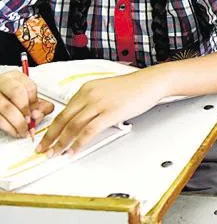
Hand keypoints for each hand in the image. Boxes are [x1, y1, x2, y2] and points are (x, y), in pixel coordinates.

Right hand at [0, 71, 53, 137]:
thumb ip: (40, 105)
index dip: (35, 102)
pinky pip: (0, 119)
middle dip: (26, 109)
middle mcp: (3, 83)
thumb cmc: (15, 100)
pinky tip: (16, 132)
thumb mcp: (28, 98)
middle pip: (17, 92)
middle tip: (30, 121)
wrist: (0, 99)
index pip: (30, 86)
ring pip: (6, 108)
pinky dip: (9, 128)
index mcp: (15, 78)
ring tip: (24, 130)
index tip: (37, 112)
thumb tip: (39, 114)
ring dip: (18, 122)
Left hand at [37, 71, 166, 155]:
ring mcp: (99, 104)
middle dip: (51, 137)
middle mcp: (90, 95)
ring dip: (62, 143)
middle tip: (44, 149)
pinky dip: (79, 143)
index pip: (63, 111)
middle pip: (64, 119)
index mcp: (86, 89)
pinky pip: (89, 131)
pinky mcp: (110, 113)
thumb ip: (92, 103)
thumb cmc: (133, 88)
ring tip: (56, 153)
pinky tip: (74, 150)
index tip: (47, 138)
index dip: (52, 127)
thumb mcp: (106, 91)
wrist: (151, 82)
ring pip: (73, 126)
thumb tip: (81, 121)